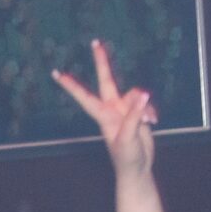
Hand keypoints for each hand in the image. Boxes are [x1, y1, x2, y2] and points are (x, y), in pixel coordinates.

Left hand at [52, 38, 156, 181]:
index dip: (70, 85)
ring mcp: (125, 110)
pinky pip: (146, 103)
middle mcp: (112, 109)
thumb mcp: (129, 137)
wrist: (138, 169)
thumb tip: (144, 95)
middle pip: (106, 79)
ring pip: (136, 94)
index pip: (84, 96)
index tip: (56, 74)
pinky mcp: (137, 113)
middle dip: (102, 61)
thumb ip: (135, 114)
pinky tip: (154, 122)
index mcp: (103, 116)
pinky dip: (151, 111)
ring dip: (144, 106)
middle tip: (95, 43)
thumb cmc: (126, 157)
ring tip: (149, 122)